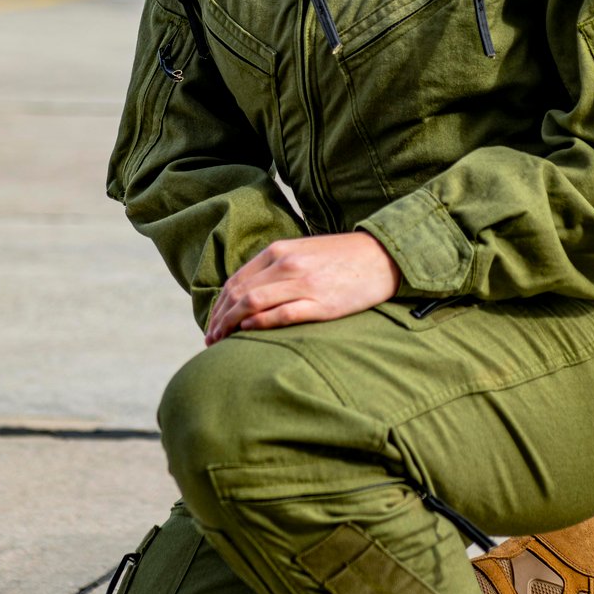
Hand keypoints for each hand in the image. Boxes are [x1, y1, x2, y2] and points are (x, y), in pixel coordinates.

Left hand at [204, 232, 401, 343]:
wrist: (382, 257)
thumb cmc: (341, 258)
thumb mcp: (302, 252)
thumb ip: (275, 267)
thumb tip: (248, 294)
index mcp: (279, 250)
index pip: (235, 281)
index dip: (218, 306)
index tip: (212, 325)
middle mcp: (286, 264)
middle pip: (238, 294)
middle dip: (219, 319)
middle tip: (211, 340)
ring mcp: (303, 284)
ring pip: (253, 304)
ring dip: (231, 325)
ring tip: (222, 342)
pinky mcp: (321, 303)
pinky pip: (281, 314)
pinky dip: (260, 324)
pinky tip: (248, 332)